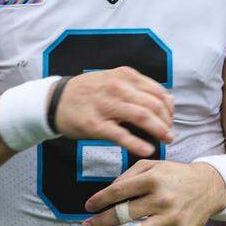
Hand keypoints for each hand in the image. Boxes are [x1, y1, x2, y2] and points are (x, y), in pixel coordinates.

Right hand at [53, 67, 174, 157]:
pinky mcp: (95, 124)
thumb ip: (137, 87)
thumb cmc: (88, 92)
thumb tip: (167, 99)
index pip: (158, 91)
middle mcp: (117, 87)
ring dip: (159, 131)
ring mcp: (106, 106)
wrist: (55, 100)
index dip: (168, 108)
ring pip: (142, 117)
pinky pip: (122, 135)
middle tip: (170, 134)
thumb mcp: (113, 79)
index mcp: (124, 76)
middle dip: (166, 122)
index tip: (170, 119)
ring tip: (166, 141)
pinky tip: (147, 150)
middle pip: (153, 105)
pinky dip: (138, 144)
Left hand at [81, 160, 225, 225]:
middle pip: (124, 213)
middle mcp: (162, 198)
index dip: (100, 200)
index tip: (88, 207)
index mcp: (153, 178)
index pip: (119, 191)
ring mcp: (172, 217)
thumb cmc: (175, 175)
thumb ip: (129, 175)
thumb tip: (108, 192)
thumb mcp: (154, 165)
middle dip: (101, 222)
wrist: (210, 186)